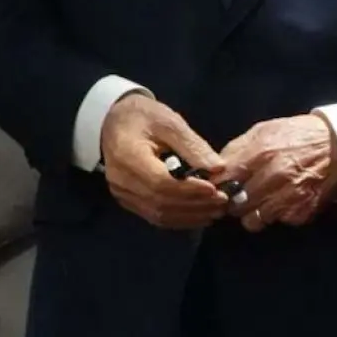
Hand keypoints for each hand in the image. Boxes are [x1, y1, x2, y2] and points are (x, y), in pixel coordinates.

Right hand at [100, 93, 229, 228]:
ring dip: (190, 215)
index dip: (189, 189)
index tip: (214, 189)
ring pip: (158, 214)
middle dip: (195, 204)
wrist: (114, 121)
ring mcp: (122, 193)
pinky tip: (199, 215)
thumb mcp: (170, 122)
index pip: (160, 182)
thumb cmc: (144, 117)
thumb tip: (219, 168)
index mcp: (128, 156)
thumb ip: (193, 146)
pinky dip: (178, 219)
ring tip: (216, 210)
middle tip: (222, 202)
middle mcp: (121, 180)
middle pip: (161, 202)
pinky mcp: (127, 200)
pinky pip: (154, 216)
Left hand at [213, 113, 336, 232]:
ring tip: (260, 201)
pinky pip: (277, 222)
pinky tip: (283, 201)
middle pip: (234, 206)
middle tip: (240, 196)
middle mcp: (273, 177)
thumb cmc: (297, 135)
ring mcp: (288, 197)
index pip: (223, 181)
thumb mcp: (264, 130)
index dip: (217, 186)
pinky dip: (277, 215)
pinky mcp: (301, 212)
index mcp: (260, 153)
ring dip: (253, 213)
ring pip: (252, 221)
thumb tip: (214, 168)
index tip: (219, 187)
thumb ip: (236, 148)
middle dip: (234, 202)